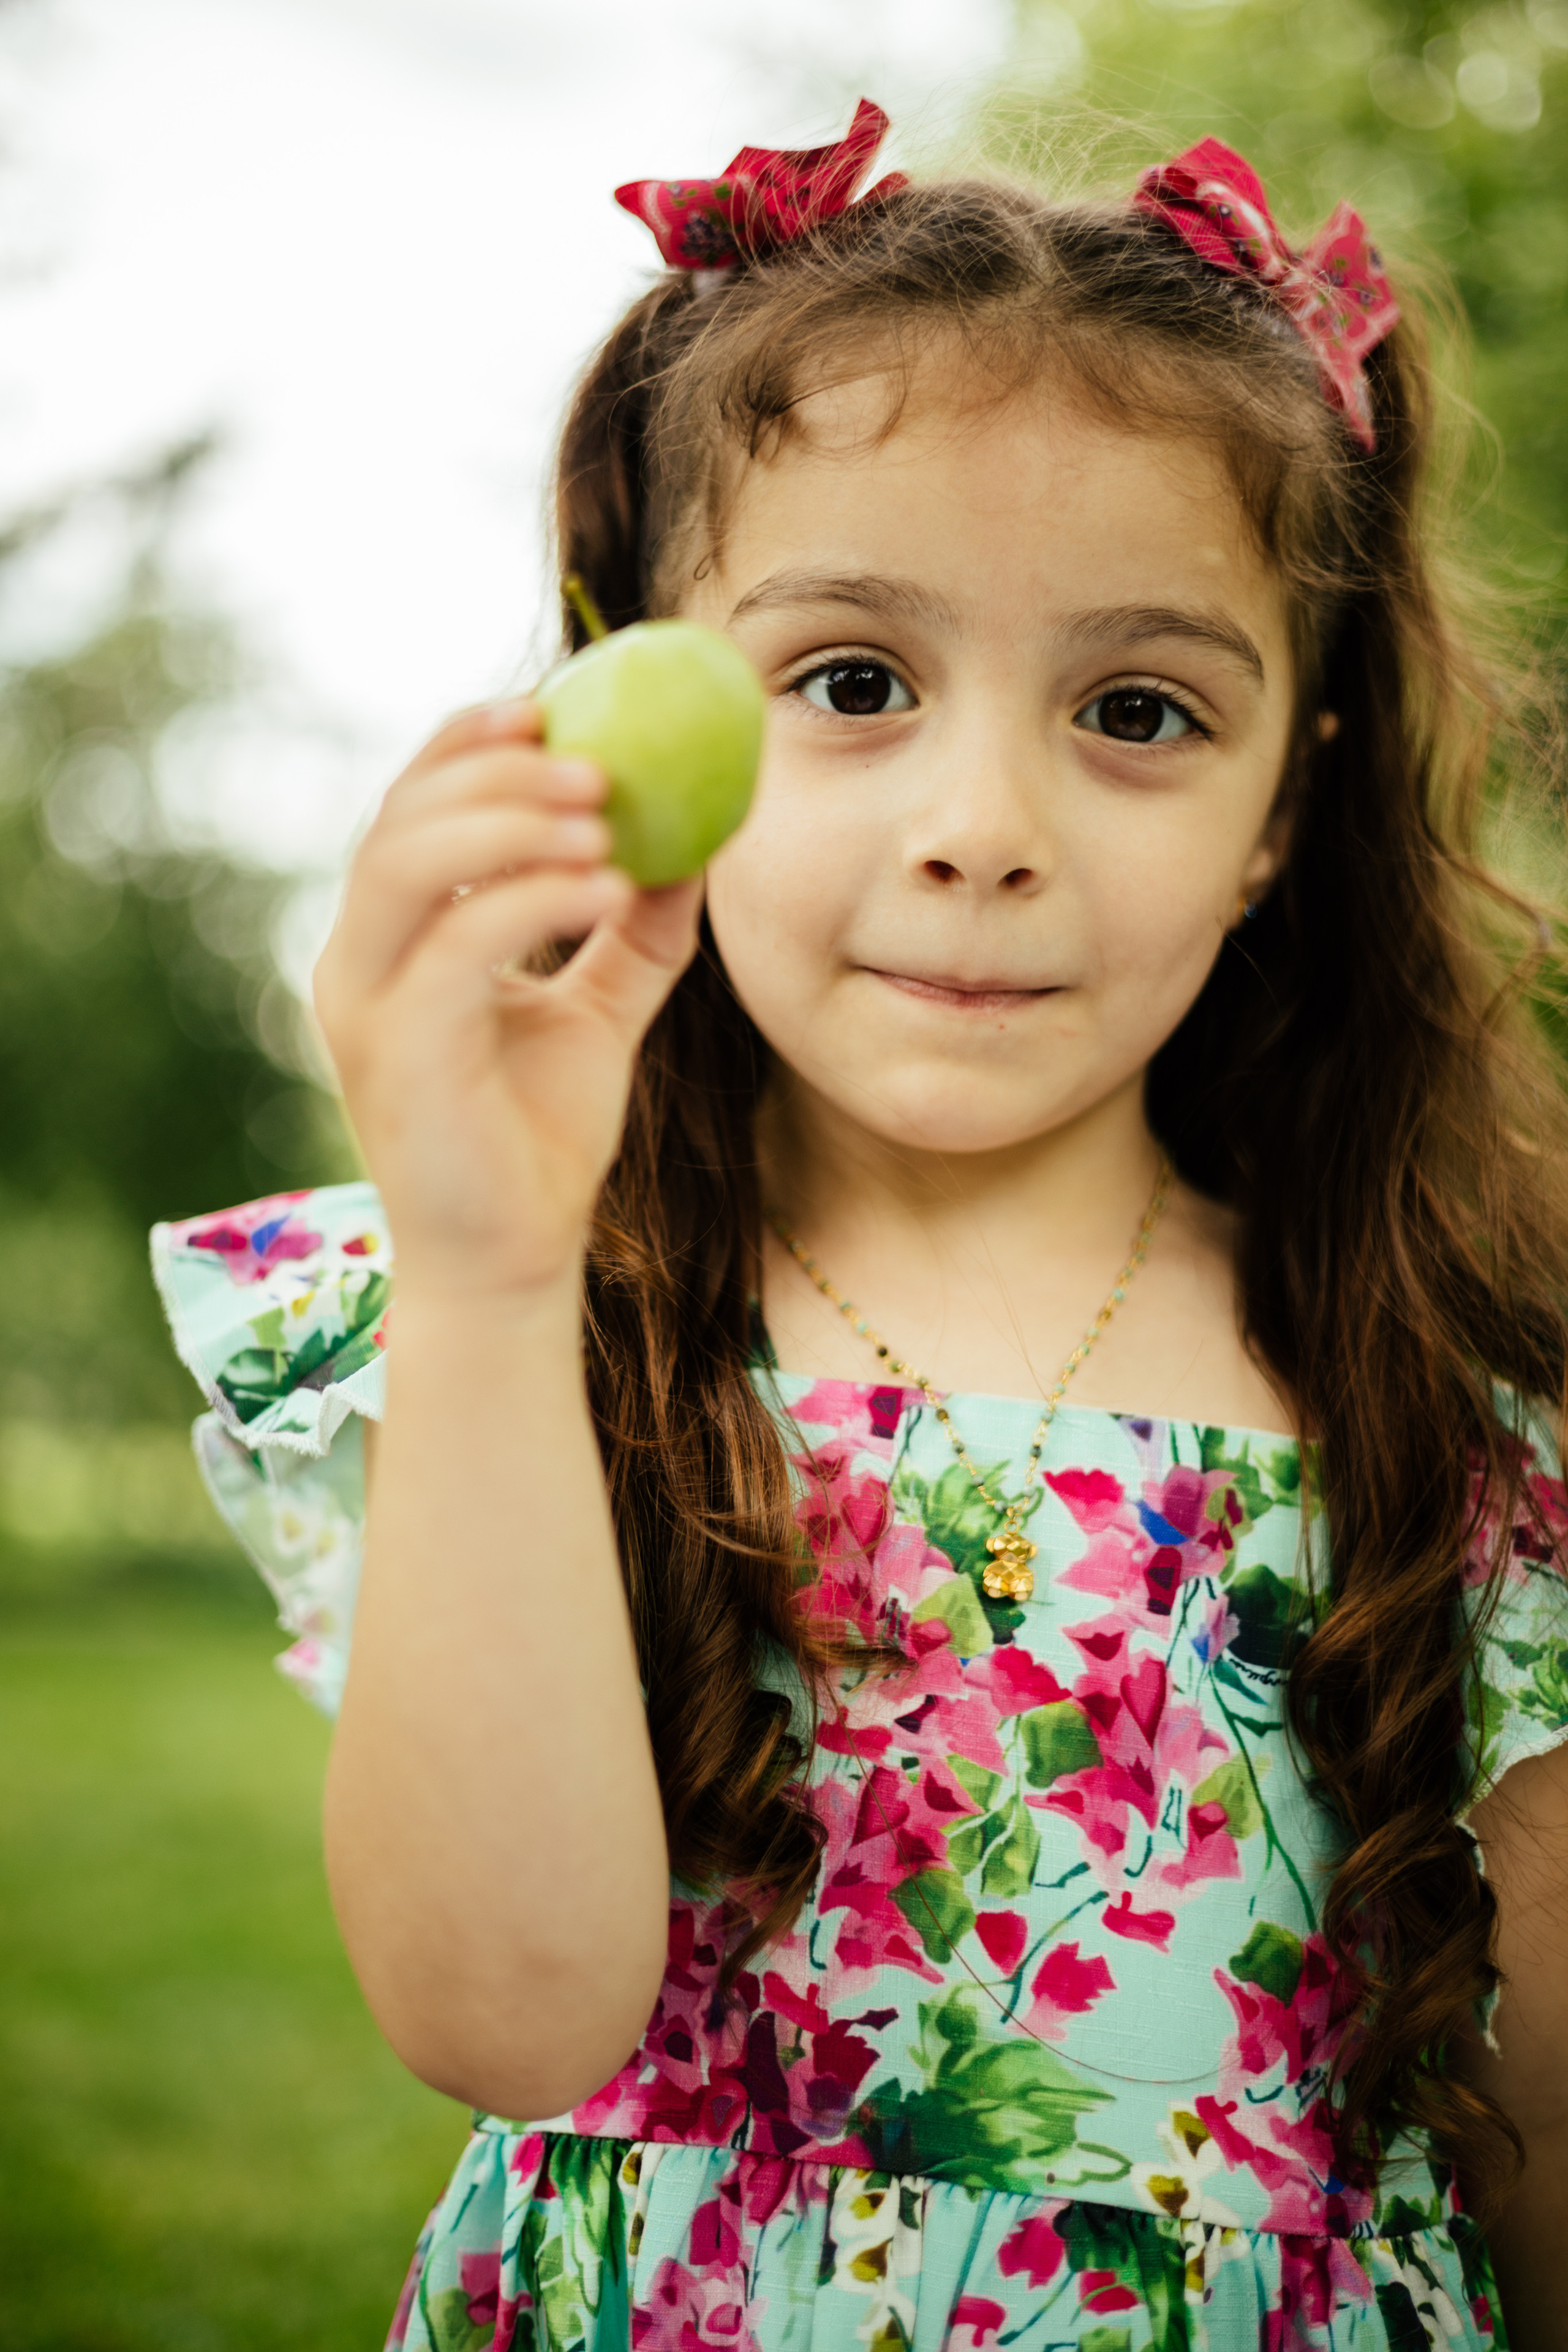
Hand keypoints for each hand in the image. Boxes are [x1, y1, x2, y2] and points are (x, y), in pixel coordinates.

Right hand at [314, 700, 701, 1302]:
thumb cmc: (543, 1137)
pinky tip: (608, 887)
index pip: (409, 810)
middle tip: (593, 761)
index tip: (548, 710)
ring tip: (606, 815)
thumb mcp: (601, 1009)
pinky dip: (530, 900)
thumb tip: (697, 838)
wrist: (514, 1261)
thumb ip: (634, 927)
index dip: (466, 747)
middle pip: (401, 820)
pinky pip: (456, 946)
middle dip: (493, 774)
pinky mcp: (399, 1055)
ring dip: (510, 823)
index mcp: (392, 940)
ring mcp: (367, 1007)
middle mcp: (359, 961)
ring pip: (409, 866)